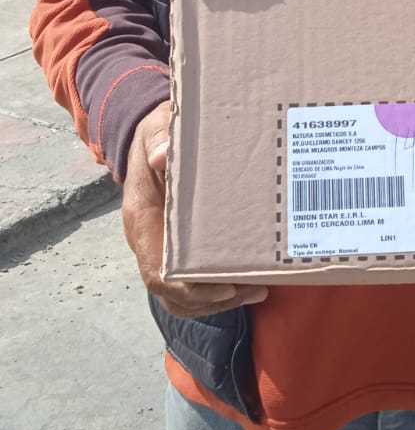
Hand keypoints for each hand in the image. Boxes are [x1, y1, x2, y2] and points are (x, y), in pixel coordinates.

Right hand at [121, 99, 267, 318]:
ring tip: (258, 291)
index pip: (156, 272)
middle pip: (173, 293)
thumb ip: (159, 139)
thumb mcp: (156, 129)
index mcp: (141, 220)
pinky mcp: (180, 250)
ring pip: (184, 296)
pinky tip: (249, 283)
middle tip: (254, 289)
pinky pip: (193, 284)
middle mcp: (149, 243)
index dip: (187, 288)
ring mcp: (162, 250)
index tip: (223, 287)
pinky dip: (219, 291)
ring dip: (220, 300)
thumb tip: (163, 156)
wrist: (152, 139)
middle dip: (212, 299)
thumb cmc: (157, 135)